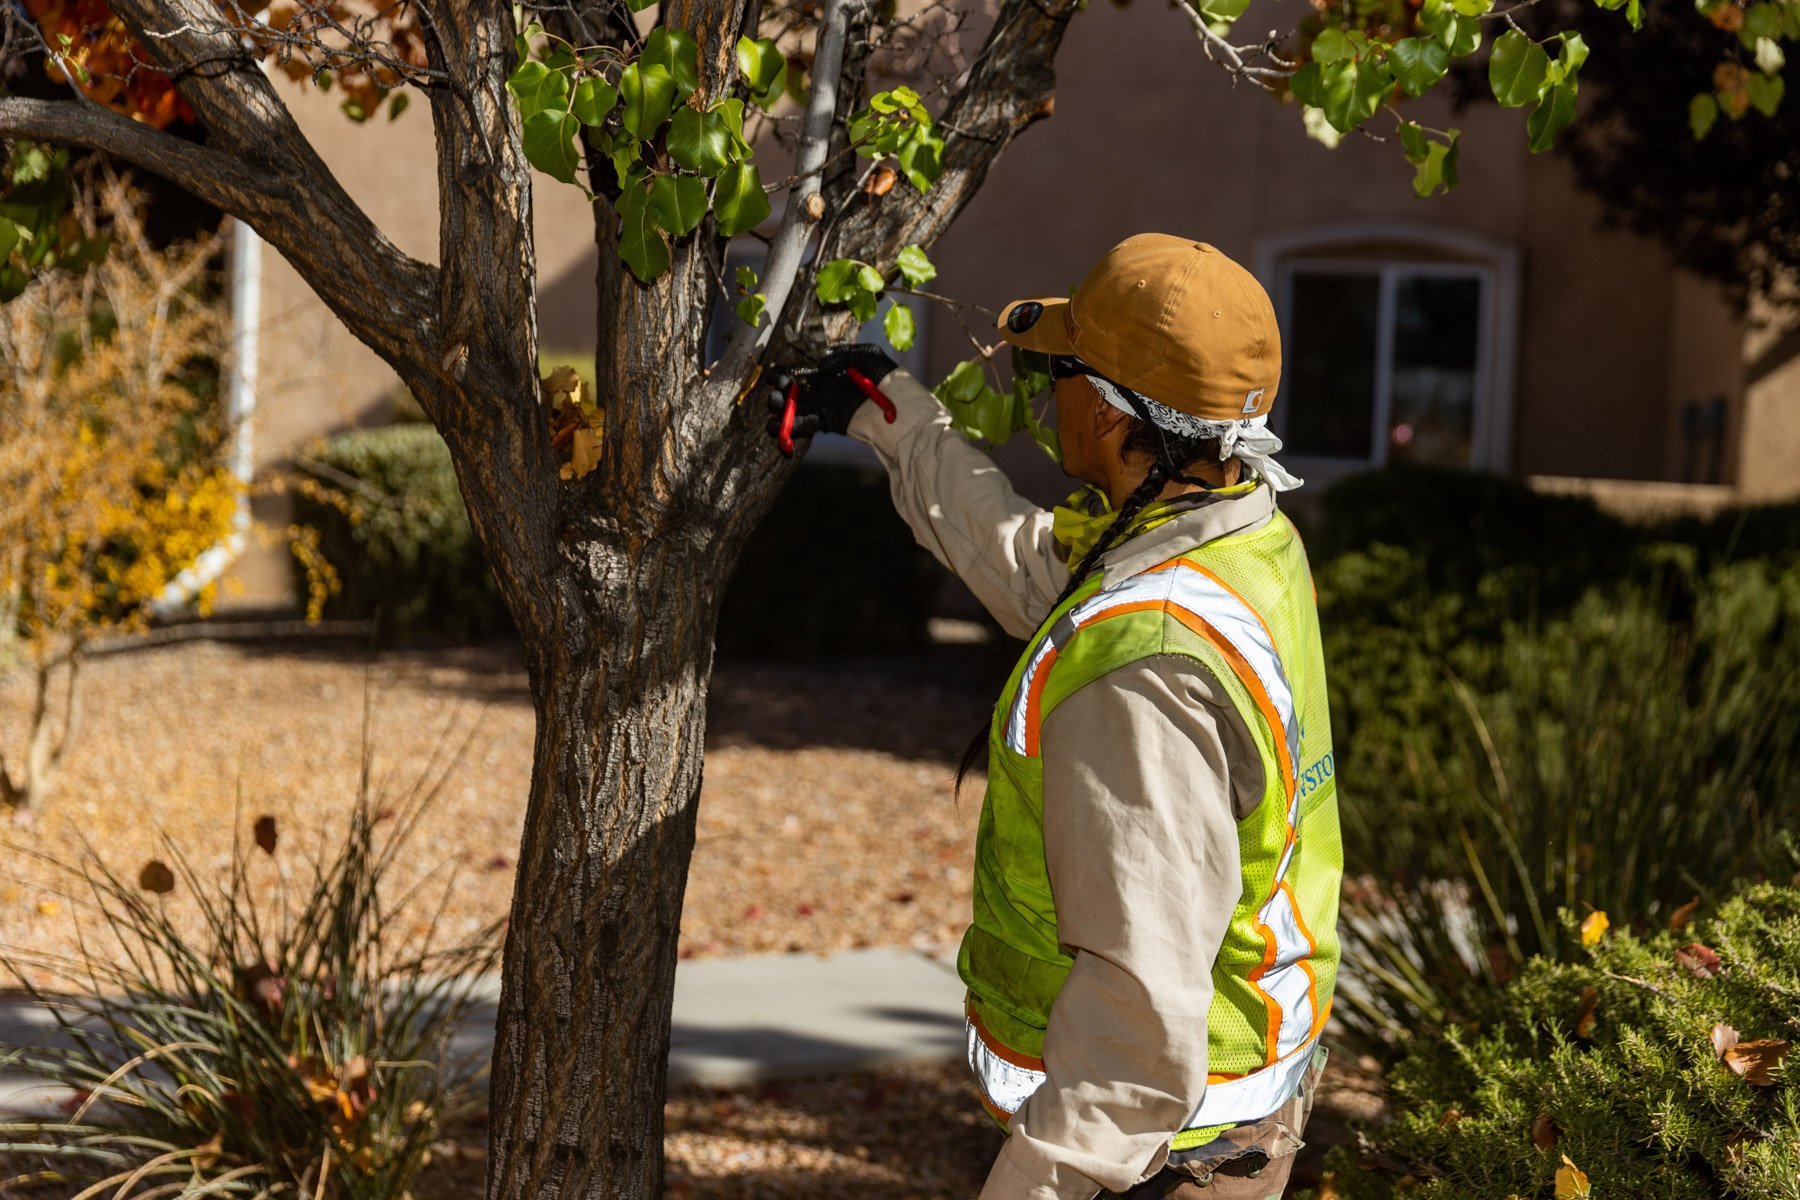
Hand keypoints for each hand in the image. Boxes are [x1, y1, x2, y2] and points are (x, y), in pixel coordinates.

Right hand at [763, 344, 899, 451]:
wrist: (903, 408)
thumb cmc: (889, 378)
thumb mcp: (868, 355)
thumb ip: (843, 354)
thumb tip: (820, 365)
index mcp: (829, 371)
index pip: (800, 371)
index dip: (783, 373)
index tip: (772, 375)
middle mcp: (824, 388)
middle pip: (794, 391)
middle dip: (780, 392)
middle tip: (777, 393)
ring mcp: (826, 406)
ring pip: (797, 409)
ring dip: (782, 410)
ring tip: (774, 407)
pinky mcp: (831, 422)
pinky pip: (808, 424)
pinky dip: (794, 427)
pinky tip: (781, 427)